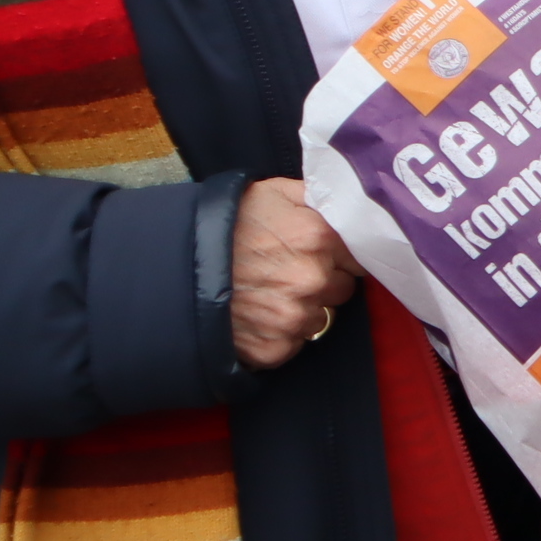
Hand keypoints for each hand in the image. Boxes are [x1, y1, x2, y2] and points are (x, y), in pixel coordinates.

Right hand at [231, 178, 366, 371]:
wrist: (177, 262)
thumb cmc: (230, 222)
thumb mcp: (276, 193)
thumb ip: (320, 197)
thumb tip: (352, 202)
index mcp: (321, 238)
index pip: (363, 256)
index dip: (344, 256)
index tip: (329, 255)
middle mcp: (314, 280)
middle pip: (342, 290)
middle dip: (324, 282)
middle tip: (290, 271)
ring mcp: (294, 317)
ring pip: (320, 319)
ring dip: (304, 309)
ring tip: (270, 292)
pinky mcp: (275, 348)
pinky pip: (295, 344)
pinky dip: (281, 334)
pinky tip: (259, 315)